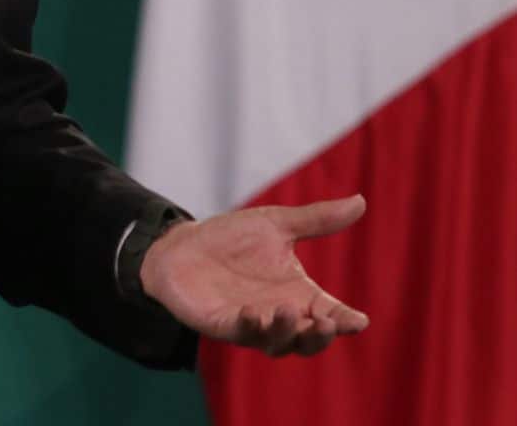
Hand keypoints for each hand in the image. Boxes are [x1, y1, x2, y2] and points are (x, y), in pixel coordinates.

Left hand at [141, 195, 368, 356]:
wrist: (182, 245)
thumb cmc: (232, 238)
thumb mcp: (276, 224)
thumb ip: (316, 219)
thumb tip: (361, 200)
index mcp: (299, 294)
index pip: (332, 314)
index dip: (346, 321)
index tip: (359, 321)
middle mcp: (280, 314)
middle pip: (309, 340)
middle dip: (320, 336)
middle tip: (327, 323)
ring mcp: (252, 324)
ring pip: (278, 343)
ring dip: (286, 332)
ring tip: (288, 310)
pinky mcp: (223, 325)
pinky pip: (241, 333)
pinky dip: (249, 326)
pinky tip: (252, 312)